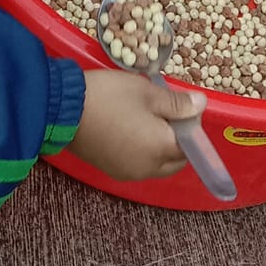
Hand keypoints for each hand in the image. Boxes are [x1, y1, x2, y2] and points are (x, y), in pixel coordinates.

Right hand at [71, 68, 202, 179]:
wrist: (63, 110)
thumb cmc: (110, 96)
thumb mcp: (147, 91)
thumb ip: (177, 102)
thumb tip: (201, 105)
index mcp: (161, 149)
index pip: (192, 146)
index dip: (192, 126)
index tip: (182, 107)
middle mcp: (148, 169)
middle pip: (175, 161)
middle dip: (178, 141)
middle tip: (166, 113)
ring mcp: (128, 173)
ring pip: (156, 165)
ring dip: (159, 149)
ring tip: (145, 118)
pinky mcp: (111, 170)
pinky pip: (137, 165)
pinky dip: (141, 152)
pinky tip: (128, 129)